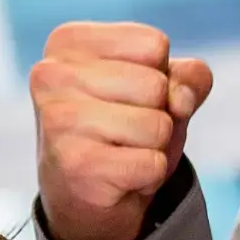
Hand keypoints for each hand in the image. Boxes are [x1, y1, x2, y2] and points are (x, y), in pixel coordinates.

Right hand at [29, 22, 213, 239]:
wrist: (84, 196)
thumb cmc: (121, 129)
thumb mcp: (161, 88)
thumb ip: (188, 76)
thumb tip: (180, 99)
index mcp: (67, 42)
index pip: (154, 45)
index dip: (158, 75)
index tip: (126, 97)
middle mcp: (51, 74)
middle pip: (156, 85)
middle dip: (157, 113)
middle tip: (124, 131)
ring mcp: (59, 120)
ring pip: (157, 125)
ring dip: (153, 146)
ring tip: (122, 152)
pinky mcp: (75, 165)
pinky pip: (152, 163)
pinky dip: (148, 175)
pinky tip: (118, 177)